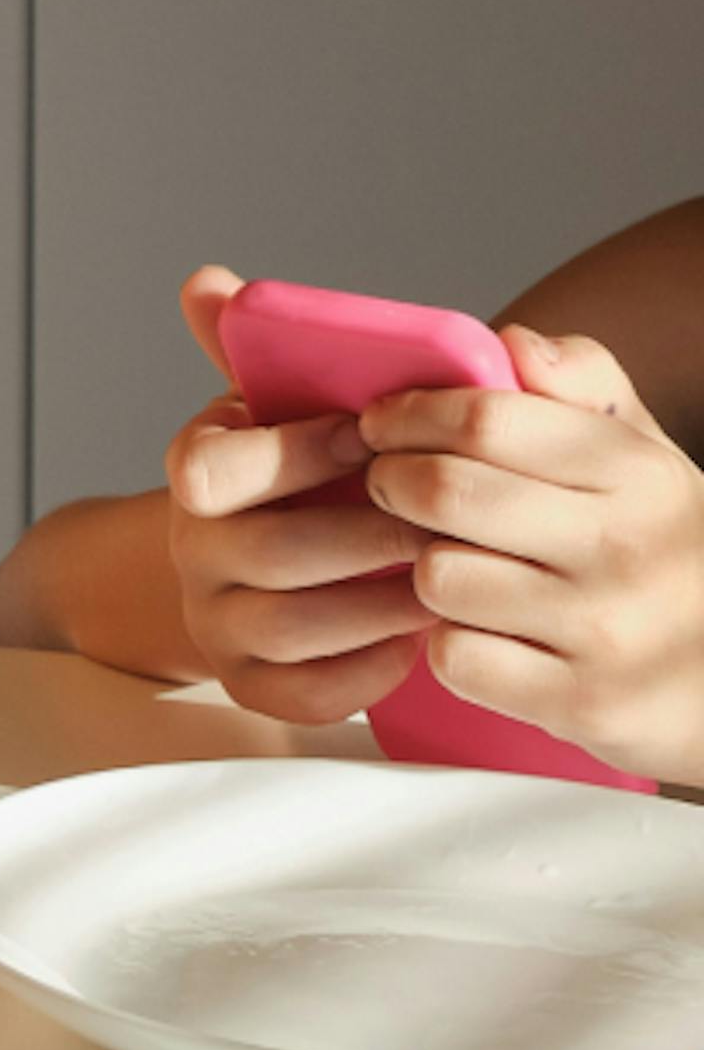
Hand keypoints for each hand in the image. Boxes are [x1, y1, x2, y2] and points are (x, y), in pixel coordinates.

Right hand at [159, 263, 431, 723]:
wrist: (264, 566)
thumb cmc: (309, 471)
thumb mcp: (285, 403)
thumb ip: (264, 342)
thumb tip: (211, 281)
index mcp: (197, 468)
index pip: (209, 466)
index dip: (293, 452)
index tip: (375, 435)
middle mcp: (192, 548)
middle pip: (269, 551)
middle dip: (367, 536)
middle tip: (448, 521)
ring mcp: (215, 621)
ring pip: (294, 625)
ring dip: (382, 603)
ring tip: (451, 578)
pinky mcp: (250, 684)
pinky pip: (306, 691)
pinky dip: (369, 669)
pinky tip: (417, 638)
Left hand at [364, 324, 703, 785]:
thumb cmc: (667, 553)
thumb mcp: (647, 458)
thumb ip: (584, 384)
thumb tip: (515, 344)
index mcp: (639, 473)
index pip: (484, 420)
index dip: (409, 415)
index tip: (382, 423)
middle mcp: (627, 548)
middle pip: (443, 492)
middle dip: (393, 483)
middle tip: (392, 488)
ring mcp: (607, 631)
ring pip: (437, 576)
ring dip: (426, 570)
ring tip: (456, 567)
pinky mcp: (584, 705)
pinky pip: (455, 656)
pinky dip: (452, 645)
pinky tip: (485, 633)